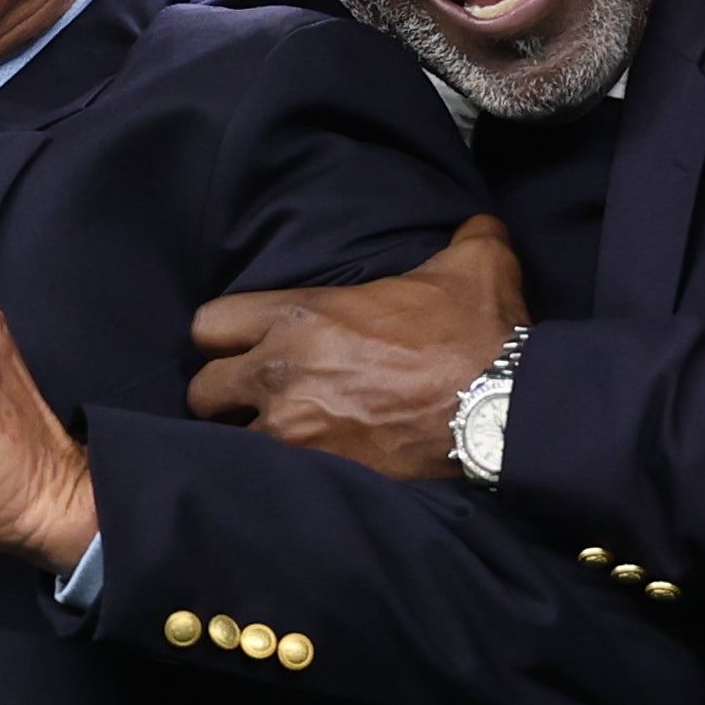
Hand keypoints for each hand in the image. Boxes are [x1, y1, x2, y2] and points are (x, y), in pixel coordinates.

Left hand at [184, 218, 526, 480]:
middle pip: (203, 390)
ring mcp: (292, 431)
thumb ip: (462, 235)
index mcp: (301, 316)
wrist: (502, 409)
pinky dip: (275, 478)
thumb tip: (477, 224)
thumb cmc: (479, 335)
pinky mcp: (314, 476)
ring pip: (228, 441)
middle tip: (251, 399)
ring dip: (247, 440)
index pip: (210, 324)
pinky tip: (296, 474)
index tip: (244, 346)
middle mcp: (281, 373)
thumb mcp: (473, 264)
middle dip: (224, 395)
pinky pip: (264, 480)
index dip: (224, 337)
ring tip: (276, 441)